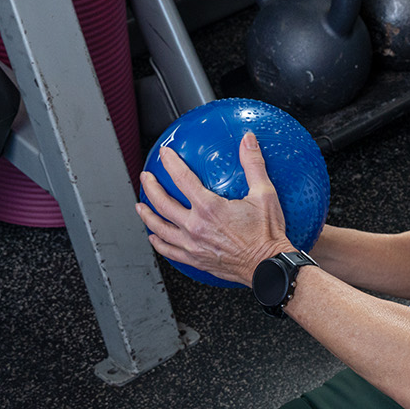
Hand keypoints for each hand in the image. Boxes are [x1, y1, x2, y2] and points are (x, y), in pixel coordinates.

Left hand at [136, 132, 293, 286]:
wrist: (268, 266)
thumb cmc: (266, 236)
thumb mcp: (264, 194)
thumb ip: (253, 164)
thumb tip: (248, 142)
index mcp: (209, 208)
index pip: (181, 178)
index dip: (170, 163)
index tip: (165, 154)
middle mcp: (196, 227)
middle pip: (162, 203)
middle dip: (151, 187)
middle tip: (146, 178)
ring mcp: (192, 245)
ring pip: (160, 228)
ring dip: (147, 215)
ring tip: (141, 206)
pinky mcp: (195, 260)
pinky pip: (169, 251)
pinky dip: (158, 243)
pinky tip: (154, 238)